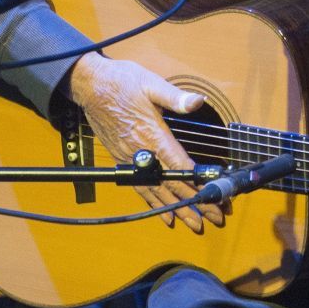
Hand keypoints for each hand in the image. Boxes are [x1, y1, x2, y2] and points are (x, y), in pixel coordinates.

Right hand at [65, 52, 218, 230]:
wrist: (91, 86)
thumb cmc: (122, 83)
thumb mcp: (151, 84)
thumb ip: (175, 97)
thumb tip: (196, 101)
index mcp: (153, 136)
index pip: (182, 167)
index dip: (201, 183)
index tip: (217, 195)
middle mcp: (143, 154)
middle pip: (173, 186)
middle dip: (196, 203)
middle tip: (215, 218)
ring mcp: (132, 161)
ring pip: (158, 193)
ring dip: (179, 210)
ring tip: (196, 225)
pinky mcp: (125, 162)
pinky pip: (141, 189)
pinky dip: (155, 205)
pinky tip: (167, 217)